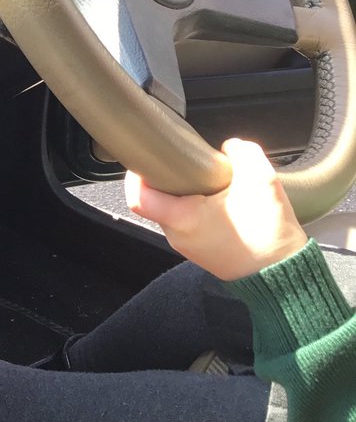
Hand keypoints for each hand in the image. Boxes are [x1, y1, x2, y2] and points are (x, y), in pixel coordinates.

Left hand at [124, 138, 307, 280]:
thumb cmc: (268, 234)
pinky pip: (189, 224)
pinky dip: (198, 209)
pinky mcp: (201, 251)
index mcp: (183, 218)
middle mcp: (178, 235)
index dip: (138, 173)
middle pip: (157, 200)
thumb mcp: (262, 179)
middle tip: (188, 165)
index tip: (151, 159)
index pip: (138, 197)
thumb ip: (242, 152)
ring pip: (174, 211)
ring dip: (187, 194)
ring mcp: (188, 246)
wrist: (282, 275)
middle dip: (170, 178)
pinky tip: (221, 201)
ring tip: (211, 183)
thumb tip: (230, 147)